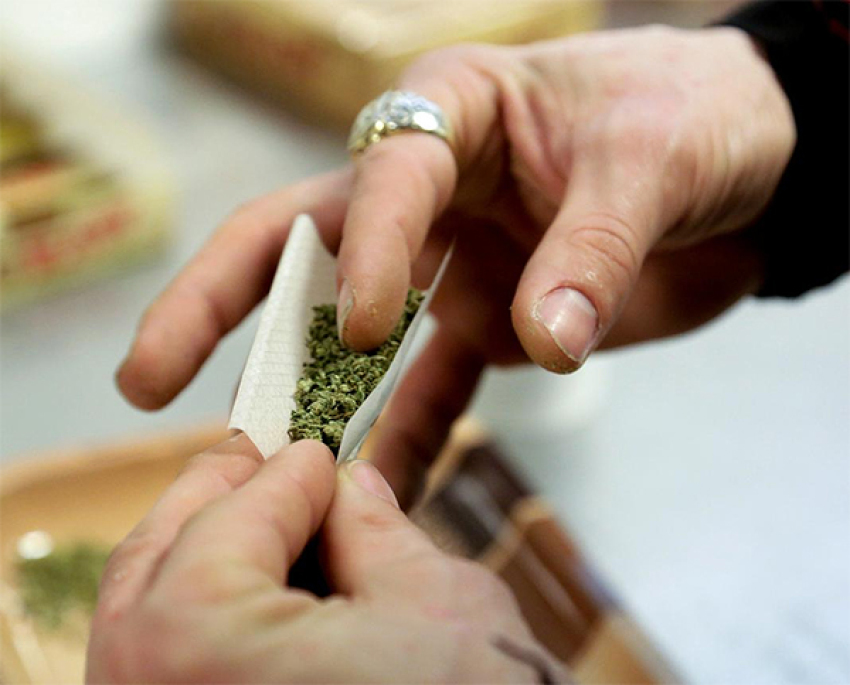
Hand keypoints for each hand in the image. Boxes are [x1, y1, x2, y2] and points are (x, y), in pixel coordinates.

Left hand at [86, 436, 563, 682]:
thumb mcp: (435, 603)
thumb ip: (375, 530)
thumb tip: (349, 490)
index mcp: (202, 643)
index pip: (230, 519)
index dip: (286, 471)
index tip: (317, 450)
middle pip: (157, 560)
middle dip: (216, 497)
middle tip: (265, 459)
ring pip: (143, 618)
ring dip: (199, 554)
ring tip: (261, 520)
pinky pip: (162, 670)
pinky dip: (199, 621)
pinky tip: (256, 596)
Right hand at [117, 26, 793, 503]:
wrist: (753, 161)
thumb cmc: (697, 118)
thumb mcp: (653, 164)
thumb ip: (594, 251)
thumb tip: (540, 347)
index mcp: (456, 110)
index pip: (387, 175)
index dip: (367, 250)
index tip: (363, 329)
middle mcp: (434, 186)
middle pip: (305, 241)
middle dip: (225, 304)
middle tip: (151, 375)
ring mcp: (455, 259)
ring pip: (357, 328)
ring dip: (312, 395)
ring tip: (260, 466)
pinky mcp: (493, 316)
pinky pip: (436, 381)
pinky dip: (410, 433)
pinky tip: (379, 488)